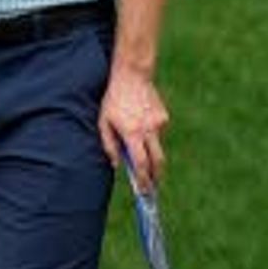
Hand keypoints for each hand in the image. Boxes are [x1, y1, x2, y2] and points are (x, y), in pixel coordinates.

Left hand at [101, 62, 170, 195]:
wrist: (133, 76)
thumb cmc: (113, 100)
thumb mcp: (103, 122)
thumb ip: (109, 146)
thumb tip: (117, 165)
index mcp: (132, 133)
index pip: (141, 164)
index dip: (144, 180)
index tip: (145, 192)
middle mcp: (149, 130)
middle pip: (158, 161)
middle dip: (157, 176)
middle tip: (153, 186)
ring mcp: (159, 123)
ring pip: (157, 145)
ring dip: (149, 149)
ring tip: (135, 134)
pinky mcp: (164, 116)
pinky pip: (158, 131)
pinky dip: (150, 133)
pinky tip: (140, 120)